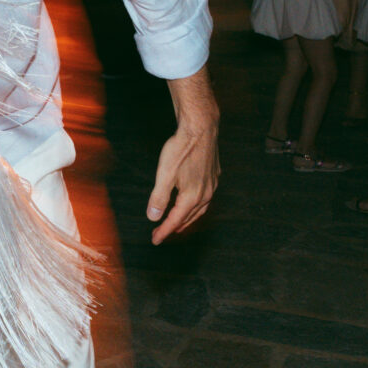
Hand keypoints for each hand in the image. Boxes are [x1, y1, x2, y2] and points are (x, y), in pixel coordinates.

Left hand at [145, 70, 219, 243]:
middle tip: (162, 232)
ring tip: (178, 222)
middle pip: (189, 218)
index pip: (175, 221)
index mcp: (192, 197)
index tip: (155, 240)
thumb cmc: (181, 149)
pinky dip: (196, 205)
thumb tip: (153, 217)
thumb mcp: (164, 175)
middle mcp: (206, 194)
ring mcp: (212, 184)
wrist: (201, 127)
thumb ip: (158, 198)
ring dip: (187, 218)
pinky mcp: (214, 174)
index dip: (164, 231)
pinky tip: (192, 200)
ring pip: (200, 209)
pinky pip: (205, 197)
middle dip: (175, 227)